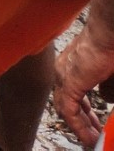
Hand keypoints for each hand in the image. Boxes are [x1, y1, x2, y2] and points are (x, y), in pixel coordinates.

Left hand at [53, 17, 113, 145]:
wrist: (109, 33)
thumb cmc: (112, 47)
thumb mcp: (111, 73)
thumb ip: (108, 87)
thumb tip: (106, 99)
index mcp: (73, 65)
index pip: (73, 94)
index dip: (84, 112)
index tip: (95, 125)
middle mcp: (64, 70)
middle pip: (68, 102)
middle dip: (83, 121)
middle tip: (93, 135)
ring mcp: (64, 76)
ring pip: (66, 108)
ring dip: (80, 127)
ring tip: (92, 140)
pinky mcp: (69, 83)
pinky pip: (68, 110)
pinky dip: (78, 126)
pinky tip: (88, 137)